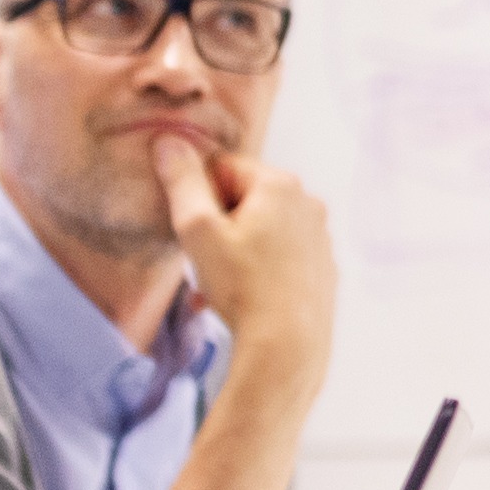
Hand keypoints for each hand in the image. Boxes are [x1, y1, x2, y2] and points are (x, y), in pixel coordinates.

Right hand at [154, 138, 340, 376]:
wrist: (287, 347)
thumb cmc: (243, 287)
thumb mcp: (198, 229)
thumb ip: (182, 182)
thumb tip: (169, 142)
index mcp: (280, 185)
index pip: (223, 167)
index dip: (198, 196)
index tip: (192, 228)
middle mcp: (308, 204)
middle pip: (243, 199)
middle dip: (215, 226)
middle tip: (201, 260)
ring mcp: (318, 238)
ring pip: (259, 232)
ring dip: (230, 252)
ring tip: (213, 287)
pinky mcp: (321, 270)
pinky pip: (277, 259)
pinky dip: (253, 272)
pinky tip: (235, 300)